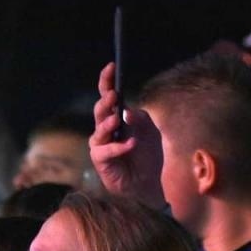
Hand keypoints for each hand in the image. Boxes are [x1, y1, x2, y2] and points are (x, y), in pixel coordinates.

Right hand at [89, 62, 165, 209]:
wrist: (153, 183)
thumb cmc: (150, 155)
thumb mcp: (150, 130)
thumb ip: (139, 119)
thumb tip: (127, 111)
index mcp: (117, 117)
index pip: (108, 96)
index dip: (107, 81)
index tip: (111, 66)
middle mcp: (106, 130)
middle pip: (99, 111)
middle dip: (105, 102)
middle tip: (113, 96)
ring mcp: (101, 146)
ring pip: (98, 131)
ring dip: (107, 124)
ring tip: (117, 120)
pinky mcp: (101, 162)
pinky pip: (105, 152)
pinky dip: (117, 147)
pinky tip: (129, 144)